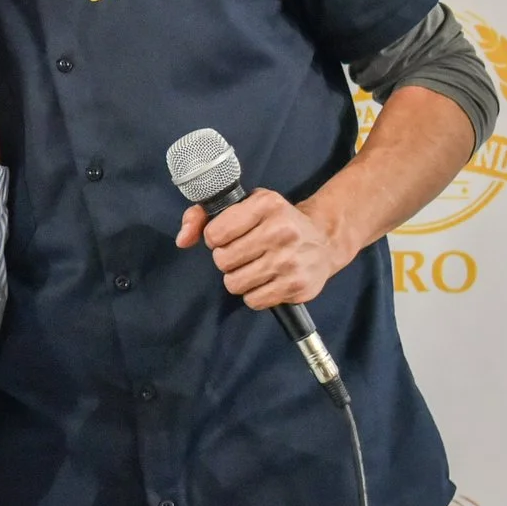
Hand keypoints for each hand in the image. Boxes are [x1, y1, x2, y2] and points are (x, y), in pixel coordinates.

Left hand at [175, 191, 345, 311]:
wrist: (324, 240)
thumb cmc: (276, 221)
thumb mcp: (245, 206)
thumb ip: (204, 216)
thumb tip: (182, 239)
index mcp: (266, 205)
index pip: (215, 233)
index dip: (214, 238)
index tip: (226, 236)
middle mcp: (281, 231)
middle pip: (223, 260)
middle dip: (226, 260)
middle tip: (241, 253)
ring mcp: (291, 261)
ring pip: (235, 283)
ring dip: (238, 278)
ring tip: (253, 267)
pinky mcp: (297, 286)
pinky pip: (254, 300)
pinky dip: (254, 294)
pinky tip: (265, 280)